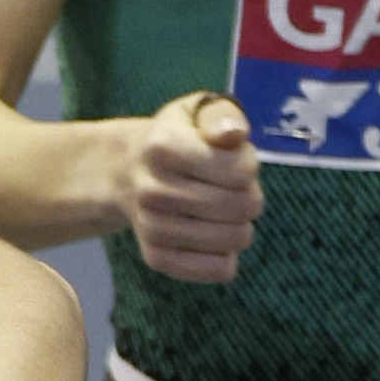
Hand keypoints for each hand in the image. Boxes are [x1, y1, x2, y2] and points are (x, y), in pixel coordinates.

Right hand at [116, 90, 261, 278]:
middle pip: (241, 206)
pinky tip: (215, 237)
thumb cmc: (178, 138)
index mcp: (163, 146)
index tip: (233, 161)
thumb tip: (233, 135)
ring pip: (234, 240)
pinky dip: (227, 256)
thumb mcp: (197, 110)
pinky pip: (218, 269)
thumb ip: (223, 115)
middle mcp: (151, 189)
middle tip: (235, 190)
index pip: (241, 171)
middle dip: (250, 197)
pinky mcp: (156, 258)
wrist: (128, 171)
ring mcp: (152, 227)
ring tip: (224, 212)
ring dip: (241, 225)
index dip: (249, 165)